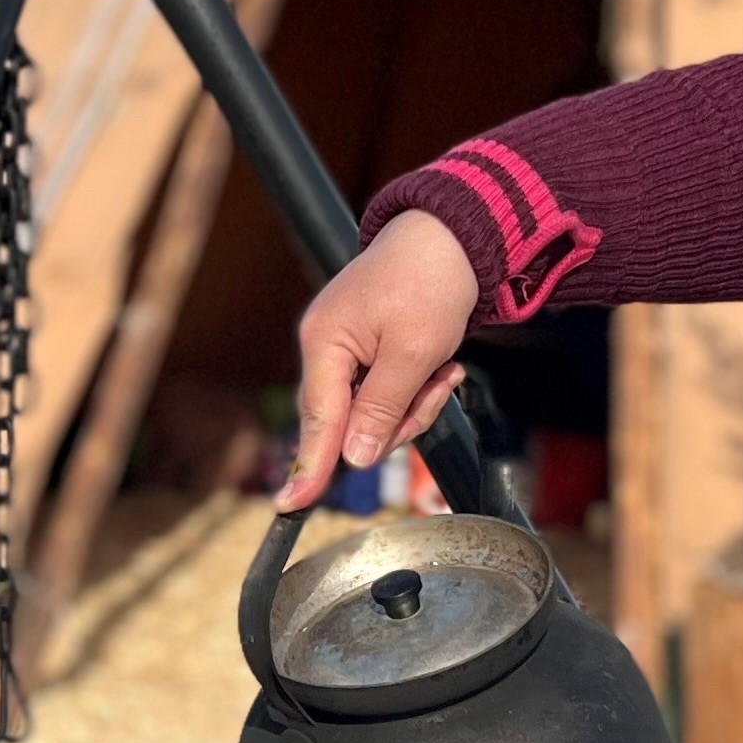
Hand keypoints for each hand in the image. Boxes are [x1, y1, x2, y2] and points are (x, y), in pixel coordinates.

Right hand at [281, 208, 476, 509]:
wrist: (452, 236)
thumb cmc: (431, 282)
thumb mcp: (414, 352)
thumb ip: (382, 409)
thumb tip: (352, 458)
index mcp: (325, 343)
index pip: (318, 421)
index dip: (309, 468)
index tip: (289, 507)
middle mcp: (324, 347)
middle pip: (347, 421)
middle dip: (398, 419)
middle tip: (437, 387)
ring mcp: (343, 350)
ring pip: (372, 412)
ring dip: (414, 402)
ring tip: (445, 369)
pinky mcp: (365, 351)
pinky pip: (384, 393)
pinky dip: (415, 388)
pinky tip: (441, 365)